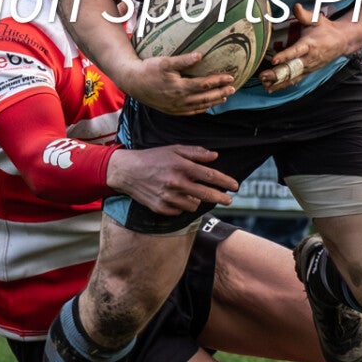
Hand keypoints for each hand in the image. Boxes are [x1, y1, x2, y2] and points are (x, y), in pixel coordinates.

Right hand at [108, 144, 238, 216]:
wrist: (126, 171)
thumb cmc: (152, 158)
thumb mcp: (173, 150)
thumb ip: (195, 153)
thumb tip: (215, 156)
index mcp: (181, 166)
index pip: (209, 176)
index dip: (225, 182)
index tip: (235, 186)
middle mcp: (175, 183)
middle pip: (206, 194)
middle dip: (221, 198)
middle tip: (228, 200)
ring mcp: (167, 197)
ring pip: (193, 205)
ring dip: (197, 200)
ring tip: (193, 194)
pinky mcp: (160, 208)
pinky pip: (179, 211)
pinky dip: (182, 206)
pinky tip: (177, 198)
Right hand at [125, 50, 238, 115]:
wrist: (133, 82)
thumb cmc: (148, 69)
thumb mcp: (166, 62)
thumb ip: (184, 60)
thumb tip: (201, 55)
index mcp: (180, 87)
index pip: (205, 85)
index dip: (218, 81)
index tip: (230, 77)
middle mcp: (180, 100)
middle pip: (205, 98)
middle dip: (221, 93)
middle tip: (233, 88)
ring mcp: (175, 107)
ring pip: (199, 106)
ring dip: (213, 102)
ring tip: (224, 98)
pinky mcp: (170, 110)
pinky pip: (189, 112)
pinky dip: (200, 109)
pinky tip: (206, 107)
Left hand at [259, 4, 349, 92]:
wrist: (341, 41)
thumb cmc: (326, 29)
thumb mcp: (317, 19)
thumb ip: (304, 15)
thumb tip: (296, 7)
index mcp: (310, 44)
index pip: (296, 51)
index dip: (285, 56)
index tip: (274, 60)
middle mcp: (309, 58)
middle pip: (292, 68)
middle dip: (277, 73)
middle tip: (263, 75)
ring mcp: (309, 67)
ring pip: (293, 77)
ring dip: (278, 82)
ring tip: (265, 84)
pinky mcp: (308, 72)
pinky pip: (295, 80)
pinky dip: (284, 85)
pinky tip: (271, 89)